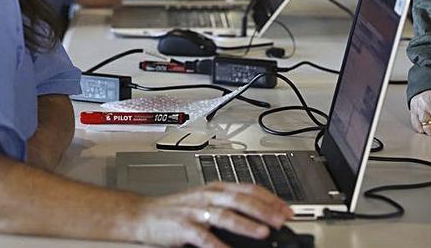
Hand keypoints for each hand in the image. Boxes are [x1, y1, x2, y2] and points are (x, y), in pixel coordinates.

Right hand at [130, 183, 290, 247]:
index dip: (270, 198)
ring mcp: (195, 210)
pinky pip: (204, 237)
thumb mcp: (205, 200)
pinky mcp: (183, 226)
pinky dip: (218, 245)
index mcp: (216, 188)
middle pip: (241, 199)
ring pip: (225, 214)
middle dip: (265, 210)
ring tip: (264, 232)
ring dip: (246, 224)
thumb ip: (229, 205)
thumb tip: (260, 215)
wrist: (143, 214)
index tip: (287, 209)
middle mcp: (208, 196)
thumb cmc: (176, 210)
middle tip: (283, 220)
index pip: (248, 188)